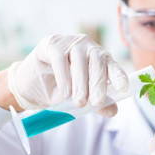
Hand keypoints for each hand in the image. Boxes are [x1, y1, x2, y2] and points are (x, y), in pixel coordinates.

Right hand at [6, 34, 127, 116]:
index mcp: (99, 59)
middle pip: (98, 61)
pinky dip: (64, 77)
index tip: (122, 88)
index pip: (112, 65)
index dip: (118, 75)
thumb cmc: (59, 90)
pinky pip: (60, 59)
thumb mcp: (81, 99)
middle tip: (95, 103)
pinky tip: (64, 92)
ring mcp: (69, 42)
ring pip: (80, 60)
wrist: (31, 86)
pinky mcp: (51, 43)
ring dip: (81, 84)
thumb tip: (113, 111)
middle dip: (98, 84)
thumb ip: (97, 103)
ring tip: (79, 102)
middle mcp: (87, 47)